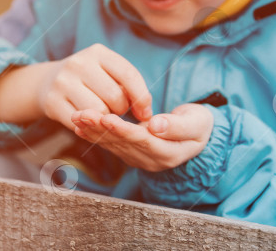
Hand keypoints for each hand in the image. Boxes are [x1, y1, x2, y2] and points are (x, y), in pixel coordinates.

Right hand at [38, 44, 152, 130]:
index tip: (145, 113)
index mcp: (98, 52)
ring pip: (99, 112)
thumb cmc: (90, 80)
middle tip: (117, 112)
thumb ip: (128, 86)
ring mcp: (63, 82)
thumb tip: (146, 114)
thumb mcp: (107, 72)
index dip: (142, 97)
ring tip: (103, 115)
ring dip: (106, 120)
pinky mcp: (52, 102)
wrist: (47, 82)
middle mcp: (79, 63)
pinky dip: (90, 128)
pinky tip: (90, 123)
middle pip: (115, 96)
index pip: (129, 75)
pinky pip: (82, 123)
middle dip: (122, 110)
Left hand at [71, 103, 212, 171]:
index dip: (123, 130)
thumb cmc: (199, 125)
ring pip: (112, 144)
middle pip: (121, 143)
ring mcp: (138, 158)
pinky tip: (79, 127)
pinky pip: (110, 144)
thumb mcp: (197, 123)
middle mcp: (150, 160)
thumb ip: (177, 125)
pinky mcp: (130, 153)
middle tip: (81, 114)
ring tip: (76, 116)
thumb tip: (156, 125)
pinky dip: (94, 135)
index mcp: (167, 154)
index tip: (106, 118)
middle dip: (100, 129)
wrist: (197, 135)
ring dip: (93, 131)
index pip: (141, 140)